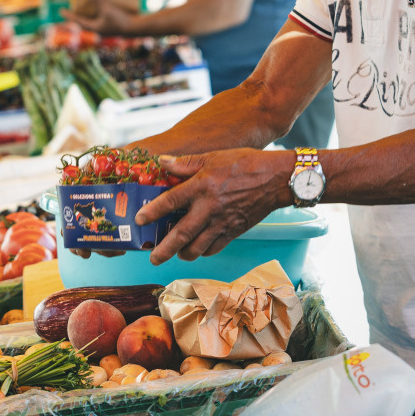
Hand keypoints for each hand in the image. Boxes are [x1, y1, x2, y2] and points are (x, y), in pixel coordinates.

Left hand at [69, 0, 140, 35]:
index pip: (78, 21)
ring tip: (83, 8)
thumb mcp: (108, 9)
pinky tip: (99, 7)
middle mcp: (98, 29)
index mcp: (94, 28)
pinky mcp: (112, 25)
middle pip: (83, 23)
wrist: (136, 28)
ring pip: (92, 21)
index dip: (69, 15)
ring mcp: (105, 28)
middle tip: (69, 11)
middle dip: (77, 17)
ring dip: (87, 15)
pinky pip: (100, 18)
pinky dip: (97, 12)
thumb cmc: (120, 21)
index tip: (60, 11)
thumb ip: (100, 0)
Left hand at [137, 149, 294, 264]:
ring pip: (198, 247)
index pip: (170, 202)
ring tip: (176, 254)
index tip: (139, 220)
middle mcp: (209, 208)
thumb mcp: (212, 157)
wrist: (275, 179)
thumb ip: (185, 163)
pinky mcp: (234, 231)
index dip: (153, 212)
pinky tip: (198, 248)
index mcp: (201, 187)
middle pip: (181, 235)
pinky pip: (215, 248)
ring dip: (184, 254)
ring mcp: (222, 223)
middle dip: (164, 249)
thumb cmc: (244, 164)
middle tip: (153, 258)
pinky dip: (204, 251)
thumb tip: (162, 161)